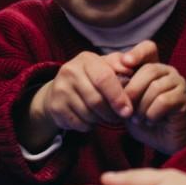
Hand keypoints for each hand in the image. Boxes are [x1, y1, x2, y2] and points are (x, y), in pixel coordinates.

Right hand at [20, 49, 136, 149]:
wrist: (61, 89)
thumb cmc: (93, 78)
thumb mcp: (106, 66)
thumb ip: (120, 64)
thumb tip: (129, 68)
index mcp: (86, 59)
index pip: (104, 78)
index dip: (118, 97)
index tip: (128, 110)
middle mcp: (70, 71)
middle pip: (96, 100)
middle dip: (111, 113)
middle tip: (119, 117)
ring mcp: (60, 89)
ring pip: (88, 114)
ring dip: (101, 120)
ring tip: (104, 116)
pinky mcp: (55, 106)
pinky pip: (79, 123)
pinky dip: (89, 125)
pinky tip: (90, 118)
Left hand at [117, 45, 185, 154]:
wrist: (164, 140)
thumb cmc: (143, 118)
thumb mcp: (126, 103)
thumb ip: (120, 89)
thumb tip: (111, 76)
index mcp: (152, 68)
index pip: (149, 48)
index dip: (137, 53)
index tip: (125, 63)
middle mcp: (167, 72)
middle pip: (149, 70)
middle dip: (133, 90)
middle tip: (126, 108)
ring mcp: (178, 84)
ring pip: (156, 87)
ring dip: (142, 106)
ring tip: (138, 118)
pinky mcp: (184, 99)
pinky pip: (164, 101)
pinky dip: (152, 113)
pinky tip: (151, 121)